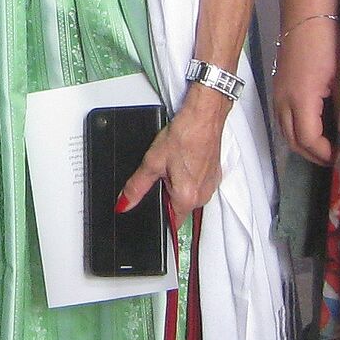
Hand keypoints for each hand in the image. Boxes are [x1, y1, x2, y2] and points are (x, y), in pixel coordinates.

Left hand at [118, 86, 231, 215]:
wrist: (204, 117)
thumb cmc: (184, 135)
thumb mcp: (152, 162)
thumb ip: (136, 187)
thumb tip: (124, 204)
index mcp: (187, 198)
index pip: (171, 222)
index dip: (158, 212)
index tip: (153, 200)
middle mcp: (203, 196)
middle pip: (178, 207)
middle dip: (166, 194)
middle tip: (162, 172)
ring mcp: (211, 186)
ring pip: (187, 194)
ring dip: (177, 184)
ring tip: (174, 162)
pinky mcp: (214, 175)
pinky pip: (197, 183)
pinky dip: (188, 175)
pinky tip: (183, 159)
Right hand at [272, 18, 339, 165]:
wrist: (306, 16)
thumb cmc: (328, 43)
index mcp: (301, 99)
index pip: (309, 140)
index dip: (326, 153)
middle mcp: (284, 101)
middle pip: (293, 142)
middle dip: (314, 155)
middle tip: (337, 159)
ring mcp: (278, 95)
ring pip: (285, 132)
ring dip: (305, 145)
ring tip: (327, 147)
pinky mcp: (278, 88)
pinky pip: (283, 120)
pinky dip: (297, 131)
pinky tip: (316, 128)